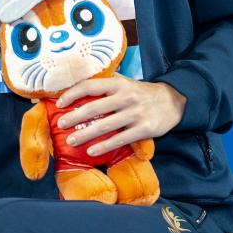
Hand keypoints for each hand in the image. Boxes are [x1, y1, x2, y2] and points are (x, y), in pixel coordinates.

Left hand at [56, 75, 185, 156]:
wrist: (173, 101)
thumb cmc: (141, 92)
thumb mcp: (125, 82)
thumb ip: (106, 83)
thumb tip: (78, 85)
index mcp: (118, 83)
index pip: (89, 86)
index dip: (72, 94)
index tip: (59, 103)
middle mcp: (126, 97)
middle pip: (94, 108)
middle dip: (74, 117)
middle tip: (61, 125)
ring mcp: (135, 114)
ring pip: (104, 126)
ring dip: (85, 135)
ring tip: (71, 141)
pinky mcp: (144, 129)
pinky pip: (120, 139)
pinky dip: (104, 146)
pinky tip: (91, 151)